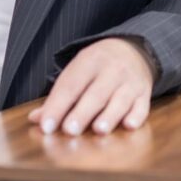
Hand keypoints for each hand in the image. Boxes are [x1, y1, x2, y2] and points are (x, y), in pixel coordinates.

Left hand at [28, 38, 153, 135]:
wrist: (133, 50)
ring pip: (119, 99)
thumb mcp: (77, 72)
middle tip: (69, 130)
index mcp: (88, 62)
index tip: (46, 126)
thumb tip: (36, 119)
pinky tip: (129, 125)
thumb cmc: (97, 67)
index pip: (70, 85)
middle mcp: (110, 70)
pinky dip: (136, 115)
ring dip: (109, 115)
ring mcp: (130, 81)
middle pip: (95, 93)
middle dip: (82, 112)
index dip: (57, 106)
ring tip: (99, 130)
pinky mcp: (144, 93)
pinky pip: (142, 105)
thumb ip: (58, 97)